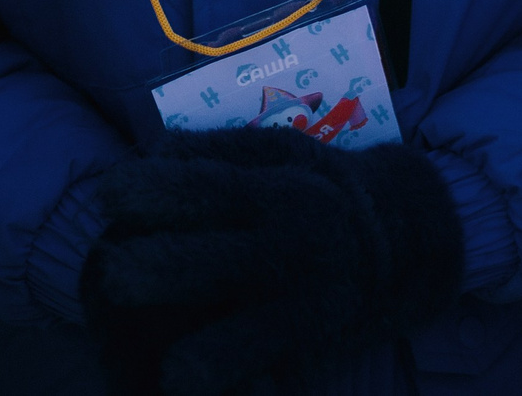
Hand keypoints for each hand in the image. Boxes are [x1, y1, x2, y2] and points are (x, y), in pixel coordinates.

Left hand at [82, 127, 464, 395]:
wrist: (415, 235)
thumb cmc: (326, 185)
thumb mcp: (281, 150)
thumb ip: (215, 151)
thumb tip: (148, 153)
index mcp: (273, 190)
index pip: (201, 188)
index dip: (147, 193)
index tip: (106, 195)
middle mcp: (284, 246)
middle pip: (203, 263)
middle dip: (149, 273)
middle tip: (109, 278)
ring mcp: (298, 303)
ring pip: (235, 341)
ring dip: (197, 360)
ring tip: (169, 371)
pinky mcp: (308, 347)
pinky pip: (261, 372)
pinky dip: (230, 380)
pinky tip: (194, 387)